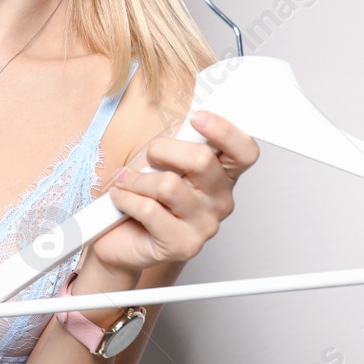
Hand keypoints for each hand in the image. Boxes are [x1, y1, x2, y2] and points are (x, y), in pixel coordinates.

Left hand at [86, 110, 257, 275]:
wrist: (118, 237)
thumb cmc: (143, 194)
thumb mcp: (161, 157)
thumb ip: (180, 139)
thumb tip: (188, 121)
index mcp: (222, 175)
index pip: (244, 151)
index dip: (225, 131)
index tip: (198, 118)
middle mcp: (220, 201)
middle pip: (202, 160)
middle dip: (161, 150)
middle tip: (146, 158)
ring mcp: (205, 225)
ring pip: (168, 185)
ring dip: (136, 179)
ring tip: (125, 182)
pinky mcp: (183, 245)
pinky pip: (149, 210)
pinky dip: (126, 199)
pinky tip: (121, 199)